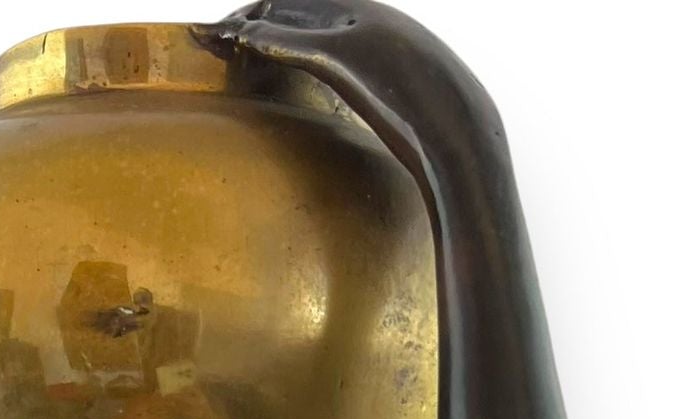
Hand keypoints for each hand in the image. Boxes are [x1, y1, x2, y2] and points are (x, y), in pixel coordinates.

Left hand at [205, 0, 504, 155]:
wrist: (465, 145)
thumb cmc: (453, 139)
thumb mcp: (427, 110)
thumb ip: (406, 102)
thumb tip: (408, 124)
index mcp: (393, 27)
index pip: (326, 7)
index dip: (287, 17)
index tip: (260, 35)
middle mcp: (374, 17)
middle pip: (299, 1)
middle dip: (258, 14)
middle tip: (223, 36)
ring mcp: (359, 33)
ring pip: (287, 14)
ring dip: (246, 24)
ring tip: (213, 38)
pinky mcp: (344, 57)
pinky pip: (289, 41)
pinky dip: (254, 40)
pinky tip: (231, 44)